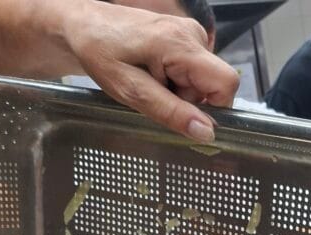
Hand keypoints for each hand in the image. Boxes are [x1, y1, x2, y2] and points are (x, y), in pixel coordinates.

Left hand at [63, 1, 238, 140]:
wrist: (84, 25)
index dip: (215, 108)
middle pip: (213, 86)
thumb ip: (171, 112)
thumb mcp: (132, 91)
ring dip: (180, 93)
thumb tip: (207, 132)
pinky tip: (154, 74)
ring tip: (150, 82)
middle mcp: (193, 34)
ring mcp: (190, 33)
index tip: (185, 114)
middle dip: (189, 101)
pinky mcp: (186, 37)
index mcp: (181, 44)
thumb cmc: (100, 53)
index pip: (226, 83)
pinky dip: (177, 82)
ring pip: (204, 81)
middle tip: (155, 94)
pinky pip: (195, 72)